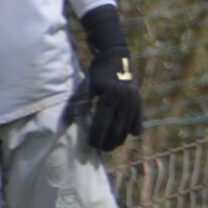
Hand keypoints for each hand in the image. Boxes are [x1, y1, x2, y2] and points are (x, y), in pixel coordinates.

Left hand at [70, 4, 143, 151]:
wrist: (116, 58)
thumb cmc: (97, 73)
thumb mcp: (86, 86)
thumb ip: (78, 103)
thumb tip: (67, 120)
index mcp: (109, 95)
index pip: (102, 122)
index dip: (97, 136)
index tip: (91, 145)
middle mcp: (124, 99)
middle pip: (116, 128)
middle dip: (108, 141)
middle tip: (100, 149)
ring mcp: (134, 100)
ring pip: (127, 126)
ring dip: (119, 138)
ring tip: (111, 146)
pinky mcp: (139, 100)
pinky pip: (138, 120)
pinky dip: (133, 129)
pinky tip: (128, 136)